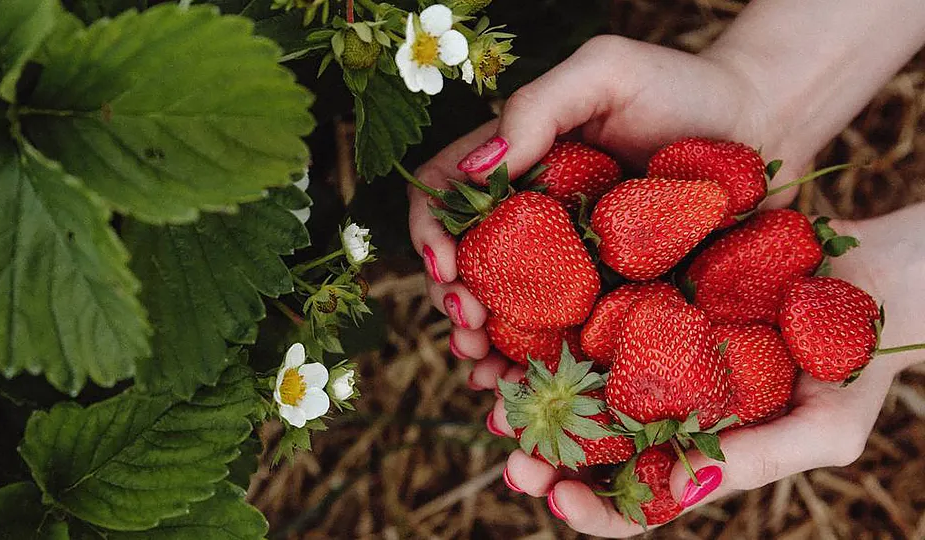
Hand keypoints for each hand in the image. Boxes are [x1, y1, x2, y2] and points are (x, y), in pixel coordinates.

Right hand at [408, 35, 796, 389]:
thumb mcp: (604, 72)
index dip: (432, 233)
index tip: (447, 268)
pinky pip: (570, 339)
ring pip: (509, 314)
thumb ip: (535, 108)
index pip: (446, 195)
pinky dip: (542, 369)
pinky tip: (528, 390)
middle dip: (455, 303)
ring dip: (485, 349)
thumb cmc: (684, 86)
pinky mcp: (614, 299)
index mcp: (518, 166)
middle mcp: (535, 220)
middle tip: (466, 328)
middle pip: (469, 265)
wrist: (765, 125)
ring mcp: (573, 265)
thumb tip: (475, 172)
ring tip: (486, 376)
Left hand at [482, 207, 924, 536]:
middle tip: (509, 449)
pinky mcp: (641, 296)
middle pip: (586, 448)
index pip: (634, 501)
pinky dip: (545, 324)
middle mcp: (661, 407)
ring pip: (573, 384)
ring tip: (494, 387)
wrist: (873, 272)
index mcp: (697, 451)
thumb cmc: (857, 360)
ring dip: (528, 394)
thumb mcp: (823, 423)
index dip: (592, 508)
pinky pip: (585, 314)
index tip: (556, 497)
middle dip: (542, 456)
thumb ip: (758, 461)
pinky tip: (513, 320)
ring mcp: (646, 352)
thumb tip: (680, 493)